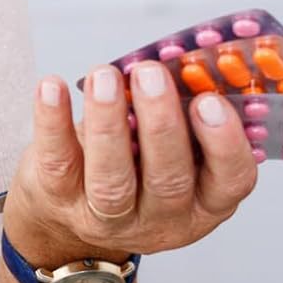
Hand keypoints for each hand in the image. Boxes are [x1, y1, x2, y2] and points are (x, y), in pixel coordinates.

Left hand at [5, 64, 258, 267]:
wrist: (67, 210)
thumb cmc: (132, 164)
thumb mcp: (169, 150)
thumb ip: (181, 118)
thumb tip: (177, 62)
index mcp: (205, 202)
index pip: (231, 180)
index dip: (224, 142)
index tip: (209, 100)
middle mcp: (161, 219)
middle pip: (168, 178)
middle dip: (160, 123)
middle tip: (150, 74)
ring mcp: (108, 218)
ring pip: (112, 178)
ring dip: (108, 123)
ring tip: (104, 76)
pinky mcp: (60, 201)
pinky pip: (57, 162)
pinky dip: (53, 121)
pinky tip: (52, 86)